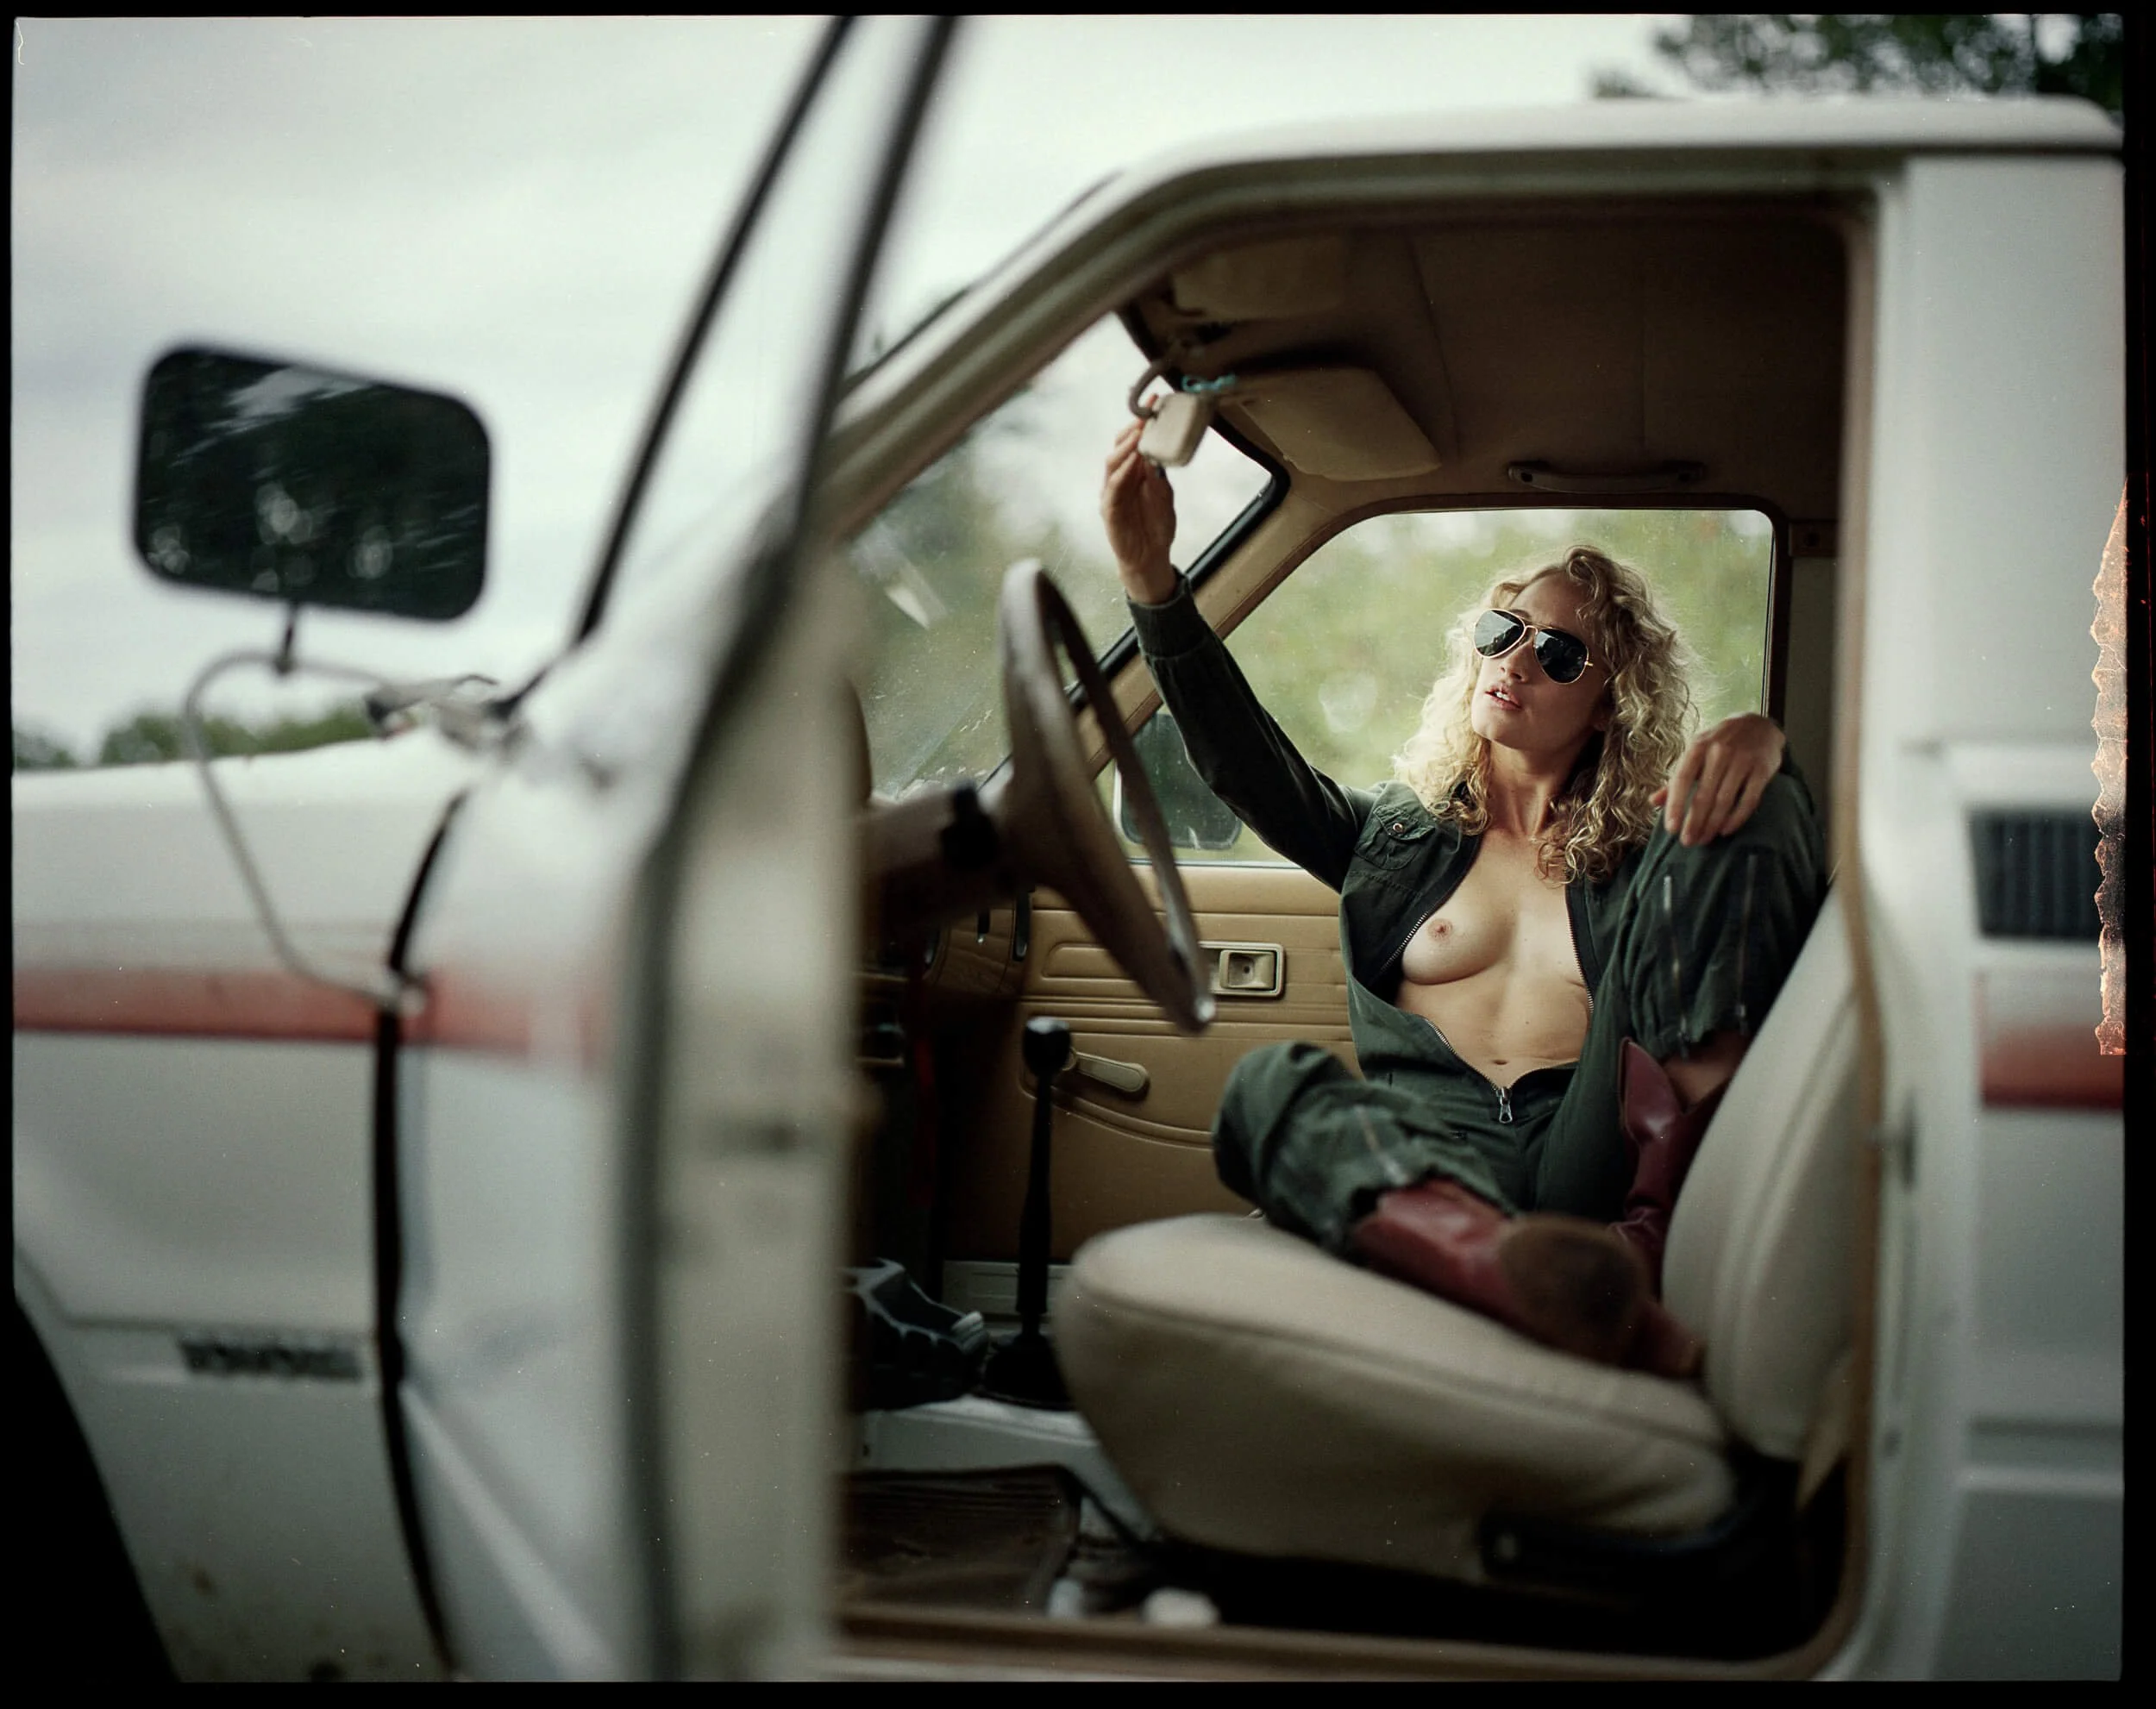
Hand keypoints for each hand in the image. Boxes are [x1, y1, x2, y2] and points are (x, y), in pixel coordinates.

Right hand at [1100, 419, 1176, 602]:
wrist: (1150, 557)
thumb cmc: (1157, 526)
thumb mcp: (1164, 496)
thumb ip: (1160, 476)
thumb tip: (1158, 452)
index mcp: (1135, 471)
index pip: (1135, 441)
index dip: (1142, 422)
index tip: (1155, 402)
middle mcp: (1121, 478)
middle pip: (1121, 447)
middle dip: (1132, 430)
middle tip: (1145, 415)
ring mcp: (1113, 492)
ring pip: (1113, 463)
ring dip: (1126, 447)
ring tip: (1138, 434)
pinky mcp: (1109, 509)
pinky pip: (1113, 487)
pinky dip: (1122, 472)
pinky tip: (1131, 462)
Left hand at [1652, 713, 1785, 845]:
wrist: (1758, 724)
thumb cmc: (1719, 743)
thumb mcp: (1695, 754)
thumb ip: (1676, 779)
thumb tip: (1653, 802)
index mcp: (1698, 747)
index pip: (1682, 780)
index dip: (1675, 806)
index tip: (1671, 829)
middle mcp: (1719, 752)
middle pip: (1704, 795)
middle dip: (1694, 822)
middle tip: (1688, 842)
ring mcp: (1743, 760)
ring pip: (1725, 800)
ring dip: (1713, 824)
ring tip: (1704, 839)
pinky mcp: (1763, 769)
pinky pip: (1749, 799)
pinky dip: (1737, 818)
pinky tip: (1725, 830)